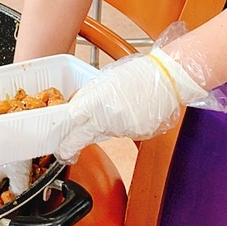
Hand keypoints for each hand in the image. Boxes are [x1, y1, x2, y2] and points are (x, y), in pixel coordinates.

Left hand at [56, 46, 209, 163]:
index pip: (73, 118)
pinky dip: (119, 128)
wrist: (168, 79)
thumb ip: (89, 95)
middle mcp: (109, 116)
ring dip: (98, 131)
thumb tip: (76, 107)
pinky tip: (125, 115)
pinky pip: (121, 134)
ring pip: (102, 135)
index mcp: (98, 98)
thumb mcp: (105, 79)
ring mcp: (123, 128)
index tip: (59, 133)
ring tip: (107, 115)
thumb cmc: (138, 73)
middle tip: (63, 152)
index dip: (64, 127)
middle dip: (70, 146)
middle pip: (82, 136)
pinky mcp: (136, 134)